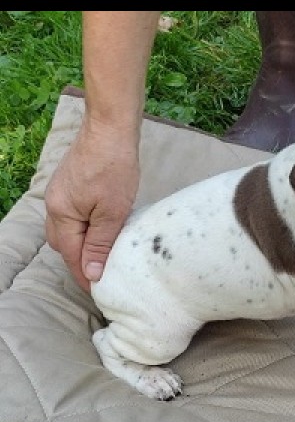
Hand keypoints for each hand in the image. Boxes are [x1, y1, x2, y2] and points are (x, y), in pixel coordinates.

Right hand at [45, 120, 139, 291]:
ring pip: (68, 231)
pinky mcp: (70, 186)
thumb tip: (91, 274)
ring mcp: (60, 194)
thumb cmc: (114, 169)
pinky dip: (84, 229)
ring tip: (103, 258)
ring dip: (82, 246)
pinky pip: (73, 216)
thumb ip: (100, 244)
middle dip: (81, 262)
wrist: (110, 130)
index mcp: (61, 215)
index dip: (85, 274)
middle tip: (103, 277)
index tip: (100, 291)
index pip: (71, 255)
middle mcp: (54, 206)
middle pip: (64, 245)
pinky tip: (100, 232)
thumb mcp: (112, 212)